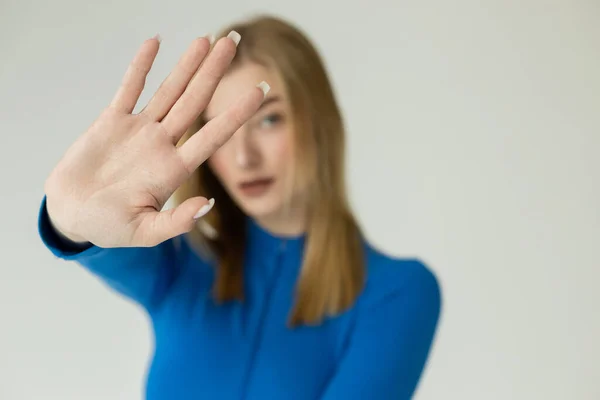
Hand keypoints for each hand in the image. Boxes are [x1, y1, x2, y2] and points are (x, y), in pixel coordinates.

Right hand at [44, 32, 267, 247]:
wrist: (72, 215)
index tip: (261, 91)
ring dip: (187, 65)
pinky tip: (155, 43)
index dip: (237, 114)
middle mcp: (162, 144)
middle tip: (234, 40)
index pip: (213, 136)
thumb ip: (175, 222)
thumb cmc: (107, 227)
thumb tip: (208, 206)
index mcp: (174, 169)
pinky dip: (140, 66)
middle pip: (195, 101)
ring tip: (207, 39)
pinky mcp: (112, 122)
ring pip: (169, 90)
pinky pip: (129, 88)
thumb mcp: (144, 233)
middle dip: (215, 72)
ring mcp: (139, 130)